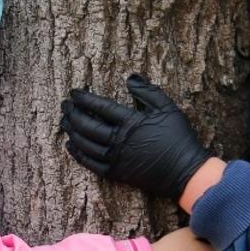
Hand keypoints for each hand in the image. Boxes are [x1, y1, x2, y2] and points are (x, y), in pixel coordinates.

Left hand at [60, 74, 212, 199]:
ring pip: (86, 144)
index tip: (74, 93)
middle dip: (73, 113)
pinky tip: (71, 145)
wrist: (185, 170)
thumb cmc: (178, 137)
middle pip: (88, 125)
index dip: (84, 99)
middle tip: (64, 105)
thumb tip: (130, 78)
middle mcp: (119, 140)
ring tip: (64, 122)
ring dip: (72, 132)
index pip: (100, 107)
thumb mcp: (168, 108)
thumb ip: (148, 91)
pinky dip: (78, 154)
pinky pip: (91, 164)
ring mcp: (116, 158)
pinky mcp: (117, 173)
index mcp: (131, 122)